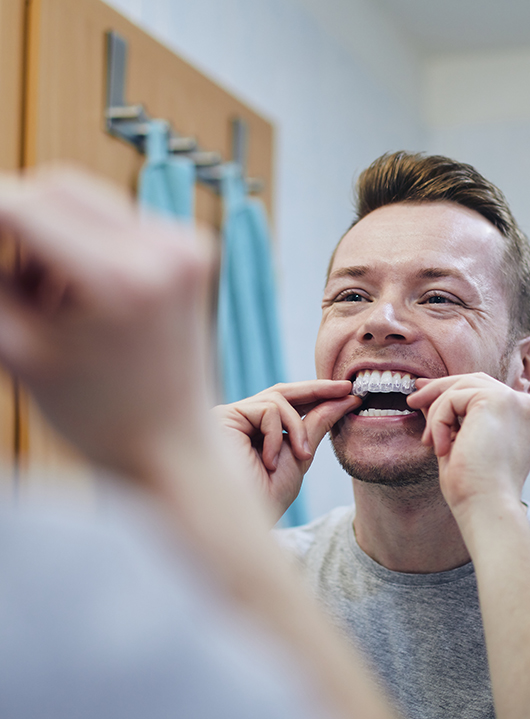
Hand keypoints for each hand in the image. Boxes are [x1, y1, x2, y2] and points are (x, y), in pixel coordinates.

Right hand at [0, 167, 215, 477]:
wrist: (173, 445)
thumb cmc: (97, 418)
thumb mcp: (17, 351)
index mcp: (123, 279)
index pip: (23, 206)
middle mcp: (166, 251)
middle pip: (57, 187)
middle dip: (13, 218)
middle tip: (9, 278)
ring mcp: (187, 246)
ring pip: (85, 201)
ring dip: (47, 233)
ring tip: (43, 302)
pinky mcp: (192, 250)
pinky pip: (116, 220)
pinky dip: (82, 242)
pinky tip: (76, 296)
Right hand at [213, 381, 360, 515]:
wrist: (240, 523)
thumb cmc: (265, 498)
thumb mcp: (299, 458)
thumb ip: (316, 426)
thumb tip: (342, 400)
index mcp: (255, 431)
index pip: (287, 403)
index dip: (318, 395)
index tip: (349, 393)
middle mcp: (239, 421)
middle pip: (282, 392)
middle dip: (318, 390)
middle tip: (347, 389)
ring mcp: (229, 418)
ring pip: (278, 400)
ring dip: (297, 429)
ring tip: (301, 457)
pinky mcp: (223, 417)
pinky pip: (267, 410)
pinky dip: (277, 436)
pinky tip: (269, 462)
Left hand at [407, 373, 529, 515]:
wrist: (487, 506)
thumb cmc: (475, 487)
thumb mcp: (463, 443)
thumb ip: (452, 418)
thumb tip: (427, 396)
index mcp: (528, 419)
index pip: (488, 392)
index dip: (455, 391)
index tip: (426, 396)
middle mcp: (529, 406)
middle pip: (475, 381)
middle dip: (440, 389)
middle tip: (413, 401)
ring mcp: (516, 401)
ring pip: (461, 387)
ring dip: (437, 412)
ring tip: (428, 441)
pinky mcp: (498, 400)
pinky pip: (454, 398)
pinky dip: (439, 422)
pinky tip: (441, 448)